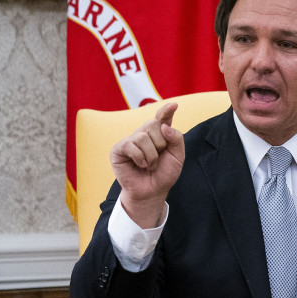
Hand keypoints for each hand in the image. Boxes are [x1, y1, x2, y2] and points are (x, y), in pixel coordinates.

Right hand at [111, 102, 184, 227]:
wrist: (152, 192)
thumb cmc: (164, 174)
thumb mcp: (177, 157)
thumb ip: (176, 139)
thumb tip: (164, 126)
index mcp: (159, 134)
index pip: (162, 118)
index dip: (166, 111)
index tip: (174, 105)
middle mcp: (143, 134)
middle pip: (153, 124)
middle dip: (160, 144)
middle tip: (158, 158)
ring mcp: (130, 140)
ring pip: (143, 136)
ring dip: (151, 155)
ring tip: (150, 165)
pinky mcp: (119, 148)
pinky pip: (131, 145)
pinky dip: (140, 158)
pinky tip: (140, 165)